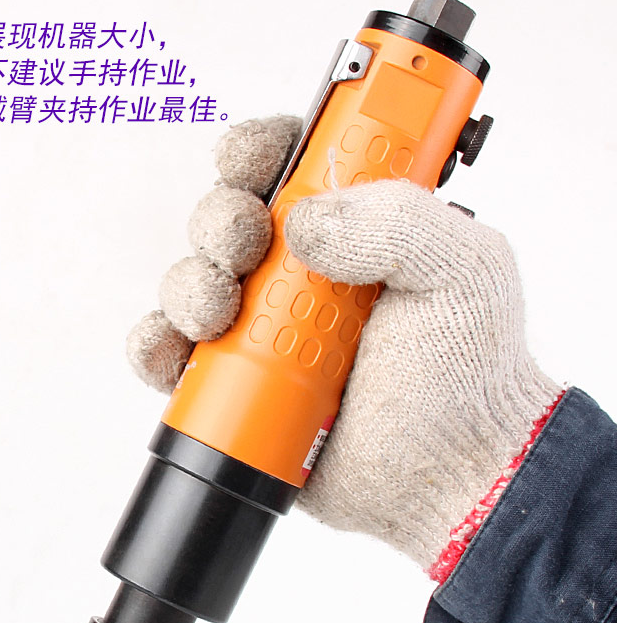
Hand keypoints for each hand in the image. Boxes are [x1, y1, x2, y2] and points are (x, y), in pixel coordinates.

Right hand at [127, 116, 561, 578]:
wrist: (447, 470)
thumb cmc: (466, 371)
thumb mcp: (465, 269)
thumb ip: (399, 218)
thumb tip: (305, 222)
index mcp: (354, 230)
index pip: (290, 165)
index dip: (258, 151)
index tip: (249, 163)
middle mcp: (300, 274)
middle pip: (226, 217)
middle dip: (220, 222)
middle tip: (245, 248)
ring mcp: (263, 330)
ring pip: (191, 281)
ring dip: (190, 286)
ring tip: (220, 316)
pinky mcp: (237, 384)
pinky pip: (172, 356)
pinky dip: (156, 347)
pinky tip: (175, 351)